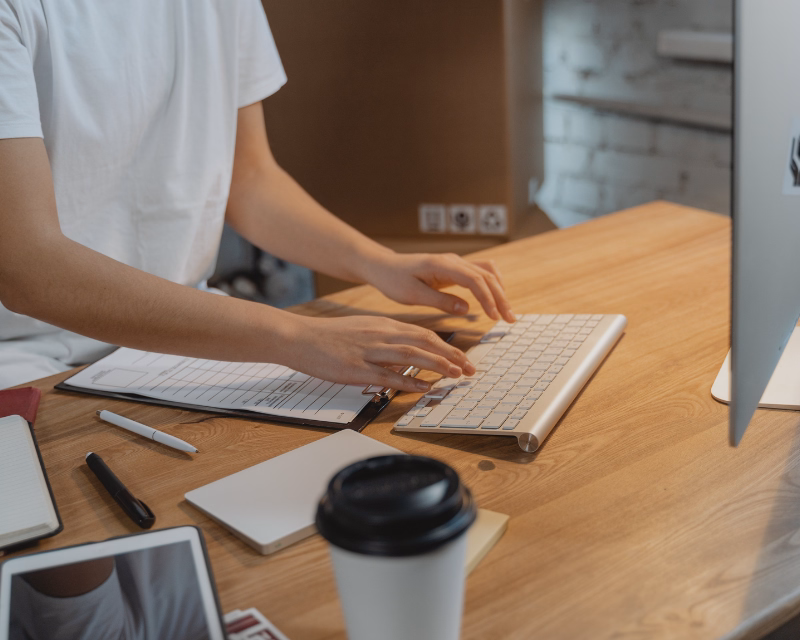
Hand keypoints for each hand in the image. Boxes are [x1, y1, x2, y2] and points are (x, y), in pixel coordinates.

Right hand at [284, 315, 475, 392]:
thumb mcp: (364, 330)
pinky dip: (409, 381)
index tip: (463, 357)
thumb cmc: (330, 336)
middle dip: (451, 355)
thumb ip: (387, 338)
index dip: (447, 346)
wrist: (300, 338)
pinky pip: (388, 375)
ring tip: (456, 375)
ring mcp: (369, 352)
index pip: (424, 333)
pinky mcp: (357, 369)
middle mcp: (381, 335)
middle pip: (425, 342)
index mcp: (384, 325)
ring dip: (438, 365)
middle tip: (470, 369)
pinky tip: (425, 387)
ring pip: (412, 355)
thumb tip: (409, 350)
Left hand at [363, 252, 515, 322]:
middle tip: (510, 320)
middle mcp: (453, 260)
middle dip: (501, 298)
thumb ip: (440, 301)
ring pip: (487, 272)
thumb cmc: (394, 280)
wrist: (385, 266)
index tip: (495, 318)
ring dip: (500, 291)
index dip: (488, 299)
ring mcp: (455, 262)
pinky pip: (481, 272)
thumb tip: (467, 309)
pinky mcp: (455, 268)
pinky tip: (495, 299)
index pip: (475, 280)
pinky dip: (492, 285)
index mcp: (442, 265)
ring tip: (506, 313)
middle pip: (487, 276)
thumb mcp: (412, 295)